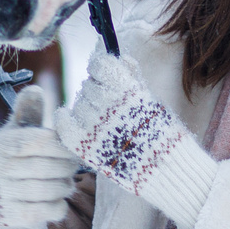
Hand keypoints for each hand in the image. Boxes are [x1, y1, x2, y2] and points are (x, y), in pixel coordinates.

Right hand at [0, 86, 79, 228]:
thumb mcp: (5, 134)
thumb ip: (24, 114)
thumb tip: (36, 89)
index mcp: (2, 145)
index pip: (41, 142)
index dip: (63, 146)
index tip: (72, 147)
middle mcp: (0, 169)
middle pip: (47, 168)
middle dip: (67, 167)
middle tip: (74, 166)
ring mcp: (3, 194)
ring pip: (47, 190)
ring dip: (64, 187)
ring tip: (67, 183)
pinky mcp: (8, 217)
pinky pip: (42, 212)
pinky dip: (57, 207)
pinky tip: (58, 201)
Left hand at [58, 52, 216, 228]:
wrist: (165, 171)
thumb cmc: (163, 135)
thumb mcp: (153, 100)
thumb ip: (134, 77)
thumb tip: (121, 58)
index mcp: (127, 90)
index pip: (100, 65)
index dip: (101, 68)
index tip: (105, 75)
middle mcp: (109, 104)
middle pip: (89, 85)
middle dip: (97, 90)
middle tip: (108, 104)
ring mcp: (94, 125)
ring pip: (78, 103)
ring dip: (86, 107)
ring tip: (101, 120)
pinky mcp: (83, 145)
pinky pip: (64, 124)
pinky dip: (64, 118)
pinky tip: (68, 117)